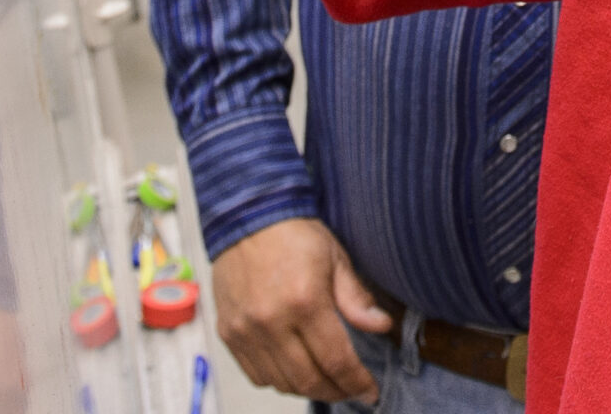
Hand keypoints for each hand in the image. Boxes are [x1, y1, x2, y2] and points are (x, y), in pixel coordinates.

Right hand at [212, 218, 394, 400]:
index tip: (370, 392)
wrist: (247, 217)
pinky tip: (296, 370)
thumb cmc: (293, 234)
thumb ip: (357, 298)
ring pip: (281, 383)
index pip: (336, 360)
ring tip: (328, 381)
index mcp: (304, 301)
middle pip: (308, 380)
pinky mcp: (229, 334)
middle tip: (352, 390)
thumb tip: (382, 326)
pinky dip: (279, 381)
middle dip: (337, 392)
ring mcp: (246, 331)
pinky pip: (256, 374)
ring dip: (309, 389)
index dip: (357, 383)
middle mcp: (271, 322)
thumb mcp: (336, 258)